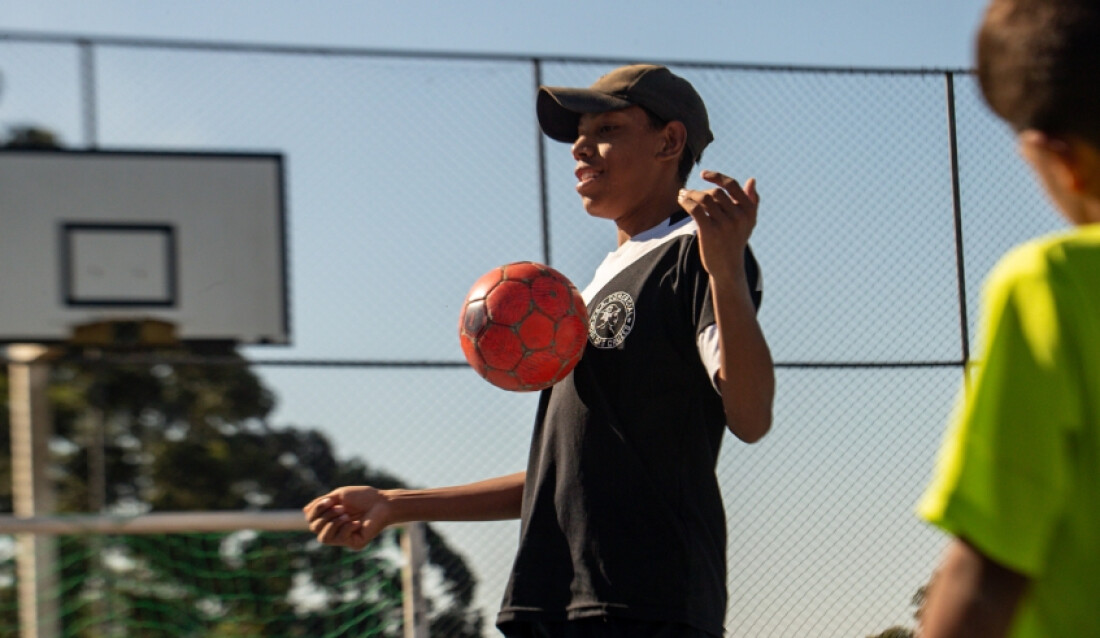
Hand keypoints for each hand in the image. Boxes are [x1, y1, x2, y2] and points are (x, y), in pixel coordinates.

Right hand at [303, 486, 392, 550]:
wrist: (383, 502)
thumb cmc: (363, 497)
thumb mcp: (339, 496)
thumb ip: (321, 504)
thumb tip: (305, 511)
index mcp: (330, 518)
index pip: (312, 520)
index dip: (316, 510)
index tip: (329, 500)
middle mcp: (335, 530)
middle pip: (315, 528)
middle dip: (326, 516)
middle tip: (341, 507)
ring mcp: (344, 538)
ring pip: (323, 538)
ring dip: (333, 523)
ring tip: (346, 514)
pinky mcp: (354, 544)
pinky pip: (340, 539)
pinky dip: (347, 528)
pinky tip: (357, 522)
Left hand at [677, 170, 759, 286]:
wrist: (728, 268)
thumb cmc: (735, 242)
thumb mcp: (748, 222)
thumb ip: (751, 201)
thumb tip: (751, 180)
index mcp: (749, 211)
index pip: (732, 185)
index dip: (717, 177)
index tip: (704, 174)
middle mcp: (739, 216)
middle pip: (715, 192)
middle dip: (700, 191)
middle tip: (689, 194)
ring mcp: (725, 224)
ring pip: (704, 199)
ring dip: (690, 194)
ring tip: (682, 195)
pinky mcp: (710, 232)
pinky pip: (695, 209)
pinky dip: (686, 202)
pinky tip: (681, 201)